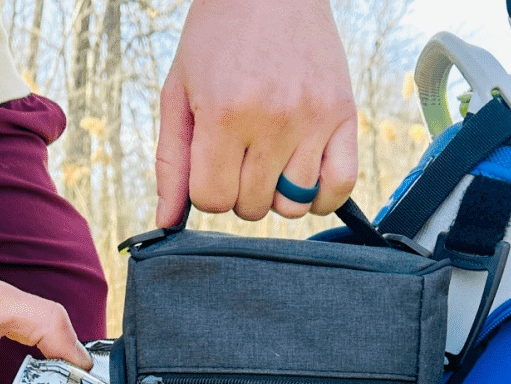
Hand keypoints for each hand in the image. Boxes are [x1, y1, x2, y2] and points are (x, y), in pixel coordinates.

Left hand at [155, 0, 357, 225]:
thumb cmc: (218, 37)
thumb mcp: (178, 91)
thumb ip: (170, 160)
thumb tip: (166, 221)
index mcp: (224, 113)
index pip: (213, 200)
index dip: (208, 188)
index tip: (212, 161)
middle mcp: (271, 119)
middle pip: (252, 206)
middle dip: (240, 189)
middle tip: (241, 152)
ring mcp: (312, 119)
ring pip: (293, 205)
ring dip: (278, 193)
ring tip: (272, 157)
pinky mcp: (344, 114)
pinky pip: (339, 187)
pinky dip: (322, 196)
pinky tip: (305, 176)